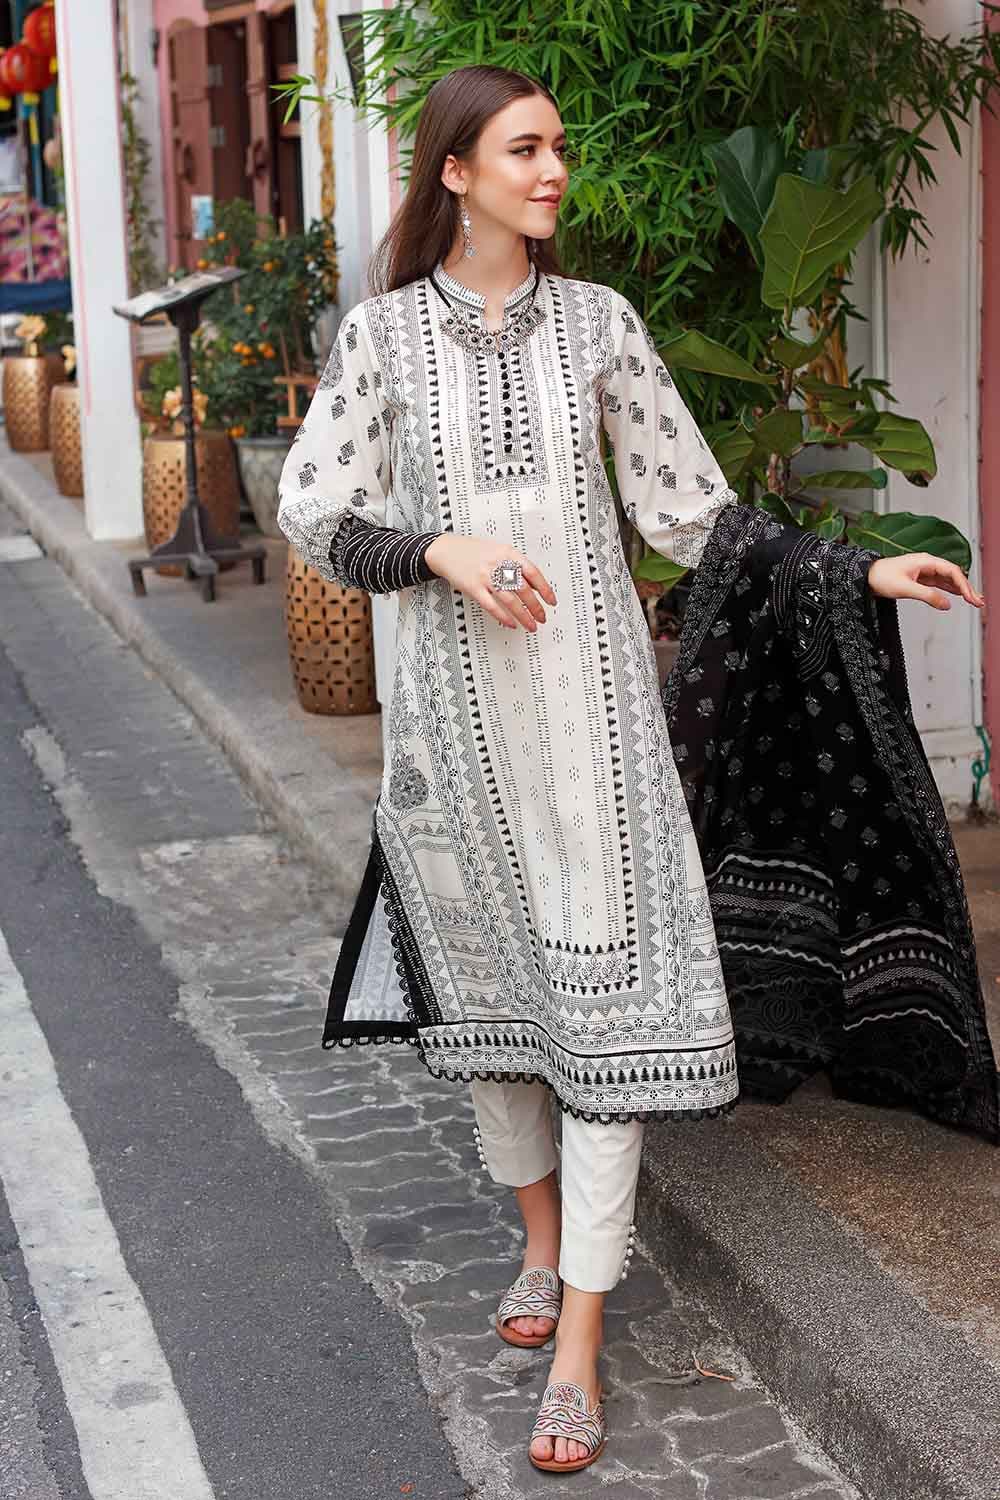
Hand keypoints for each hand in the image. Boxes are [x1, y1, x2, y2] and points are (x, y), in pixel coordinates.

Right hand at [423, 534, 556, 632]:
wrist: (447, 551)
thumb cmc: (473, 552)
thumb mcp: (499, 551)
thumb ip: (516, 566)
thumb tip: (535, 585)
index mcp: (508, 553)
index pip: (533, 573)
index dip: (545, 589)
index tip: (551, 601)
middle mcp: (498, 564)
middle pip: (524, 590)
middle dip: (536, 607)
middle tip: (542, 617)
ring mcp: (486, 577)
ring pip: (511, 601)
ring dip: (523, 616)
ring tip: (531, 625)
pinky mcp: (474, 588)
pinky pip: (492, 606)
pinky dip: (503, 617)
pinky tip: (511, 623)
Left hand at [868, 553, 984, 614]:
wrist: (865, 577)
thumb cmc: (881, 578)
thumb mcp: (905, 588)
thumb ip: (927, 596)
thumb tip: (946, 604)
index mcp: (925, 561)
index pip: (952, 571)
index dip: (964, 585)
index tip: (971, 598)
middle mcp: (927, 563)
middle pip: (953, 574)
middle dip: (967, 587)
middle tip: (978, 601)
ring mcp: (923, 571)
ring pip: (947, 579)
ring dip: (960, 589)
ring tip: (973, 600)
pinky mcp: (919, 578)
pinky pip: (939, 583)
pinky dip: (949, 589)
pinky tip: (958, 595)